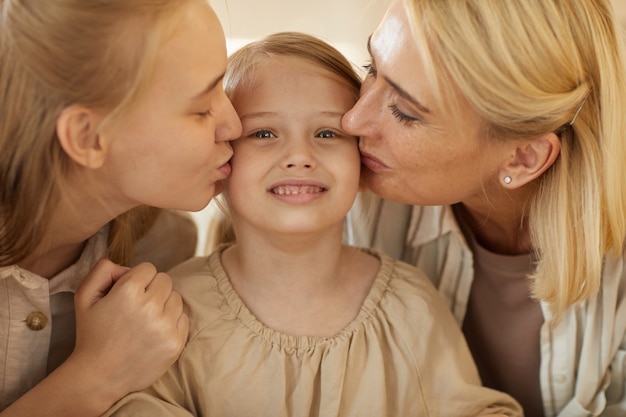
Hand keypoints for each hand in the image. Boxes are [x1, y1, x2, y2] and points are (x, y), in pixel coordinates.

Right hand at [72, 259, 188, 397]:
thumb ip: (103, 270)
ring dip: (164, 305)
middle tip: (137, 306)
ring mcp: (165, 326)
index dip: (137, 279)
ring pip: (176, 298)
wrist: (98, 377)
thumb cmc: (91, 335)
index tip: (129, 293)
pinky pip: (184, 318)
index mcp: (128, 291)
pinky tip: (153, 332)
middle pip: (165, 280)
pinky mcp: (176, 343)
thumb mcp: (84, 296)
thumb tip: (127, 267)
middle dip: (152, 289)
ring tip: (145, 320)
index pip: (149, 268)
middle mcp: (150, 306)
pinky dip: (172, 322)